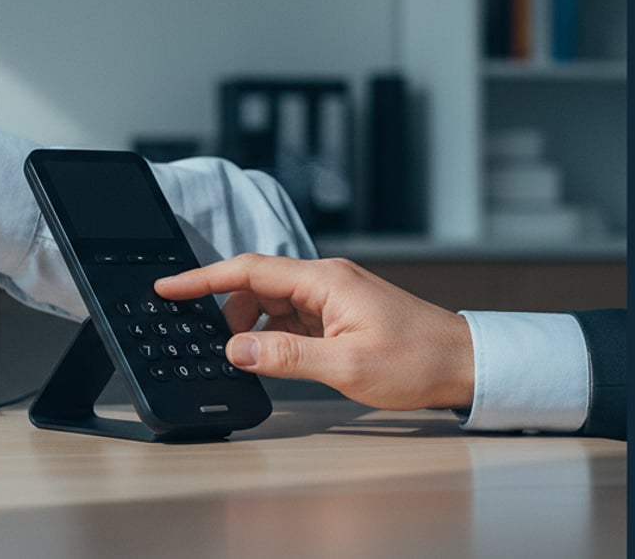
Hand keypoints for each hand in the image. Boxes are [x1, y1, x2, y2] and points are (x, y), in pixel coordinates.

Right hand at [154, 254, 474, 410]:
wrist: (467, 365)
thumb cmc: (419, 361)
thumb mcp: (346, 365)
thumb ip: (285, 356)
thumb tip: (235, 351)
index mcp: (324, 279)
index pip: (248, 270)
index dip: (202, 278)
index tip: (167, 288)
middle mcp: (326, 279)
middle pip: (257, 285)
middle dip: (229, 313)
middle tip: (216, 347)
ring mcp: (335, 295)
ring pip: (274, 303)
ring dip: (254, 328)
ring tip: (251, 360)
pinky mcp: (342, 313)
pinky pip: (294, 316)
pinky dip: (276, 335)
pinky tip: (276, 358)